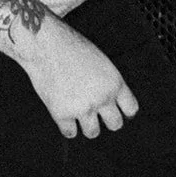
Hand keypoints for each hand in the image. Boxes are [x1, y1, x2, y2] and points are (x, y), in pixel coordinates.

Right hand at [21, 15, 138, 139]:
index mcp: (114, 82)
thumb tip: (110, 105)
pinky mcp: (62, 113)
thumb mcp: (99, 62)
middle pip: (115, 124)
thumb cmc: (70, 47)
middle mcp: (102, 97)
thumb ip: (107, 83)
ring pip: (93, 132)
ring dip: (86, 125)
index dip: (123, 110)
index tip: (115, 110)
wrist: (45, 43)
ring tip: (77, 111)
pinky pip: (70, 133)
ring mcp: (83, 107)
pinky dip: (67, 126)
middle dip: (106, 120)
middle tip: (95, 113)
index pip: (131, 109)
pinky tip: (63, 112)